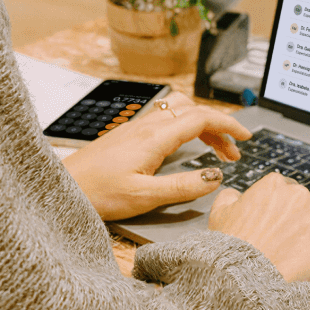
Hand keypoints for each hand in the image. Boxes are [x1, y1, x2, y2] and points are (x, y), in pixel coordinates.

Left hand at [63, 91, 251, 220]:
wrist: (63, 187)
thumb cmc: (98, 193)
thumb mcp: (145, 197)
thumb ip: (183, 187)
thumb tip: (215, 177)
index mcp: (155, 137)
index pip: (201, 119)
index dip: (228, 126)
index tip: (246, 138)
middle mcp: (147, 126)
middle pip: (193, 112)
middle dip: (219, 128)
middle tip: (235, 152)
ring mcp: (136, 128)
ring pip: (178, 113)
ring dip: (201, 126)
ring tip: (214, 151)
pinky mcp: (128, 135)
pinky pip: (165, 120)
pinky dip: (184, 129)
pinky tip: (184, 148)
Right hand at [208, 171, 309, 281]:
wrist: (244, 278)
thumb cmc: (231, 247)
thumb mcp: (219, 213)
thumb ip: (231, 196)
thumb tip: (238, 196)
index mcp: (273, 184)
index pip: (285, 187)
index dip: (282, 202)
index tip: (282, 213)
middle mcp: (298, 196)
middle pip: (308, 199)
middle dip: (305, 211)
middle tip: (299, 229)